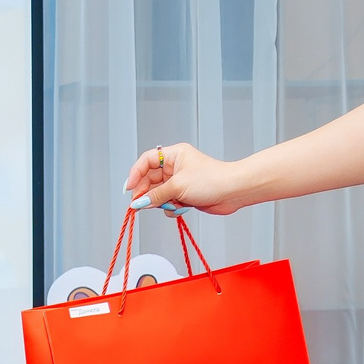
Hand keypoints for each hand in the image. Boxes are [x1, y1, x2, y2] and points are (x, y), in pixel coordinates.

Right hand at [124, 142, 251, 214]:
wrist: (234, 192)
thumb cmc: (212, 180)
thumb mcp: (178, 186)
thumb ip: (155, 195)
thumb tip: (138, 202)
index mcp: (173, 155)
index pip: (146, 161)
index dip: (135, 174)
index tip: (129, 188)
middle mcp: (175, 167)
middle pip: (150, 180)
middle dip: (146, 193)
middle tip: (141, 204)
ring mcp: (179, 181)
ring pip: (158, 193)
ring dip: (161, 202)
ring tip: (170, 204)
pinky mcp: (184, 195)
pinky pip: (167, 202)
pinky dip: (170, 207)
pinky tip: (180, 208)